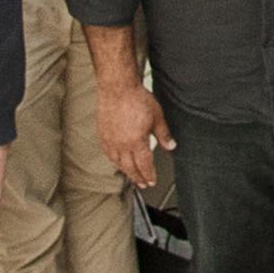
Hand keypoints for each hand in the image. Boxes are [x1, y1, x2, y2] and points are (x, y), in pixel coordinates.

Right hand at [95, 77, 174, 196]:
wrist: (117, 88)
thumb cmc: (136, 99)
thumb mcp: (157, 116)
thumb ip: (163, 134)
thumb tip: (171, 146)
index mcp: (136, 142)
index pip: (144, 165)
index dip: (149, 175)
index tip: (152, 181)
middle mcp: (122, 145)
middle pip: (130, 168)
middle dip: (138, 178)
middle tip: (143, 184)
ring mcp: (110, 141)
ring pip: (118, 163)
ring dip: (126, 172)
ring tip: (132, 176)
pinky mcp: (102, 136)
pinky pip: (108, 154)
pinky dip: (114, 161)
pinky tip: (118, 162)